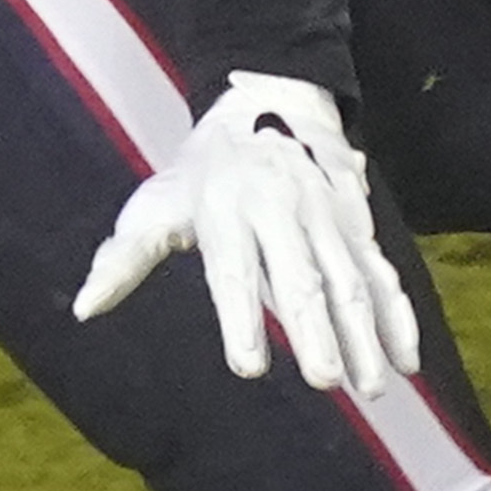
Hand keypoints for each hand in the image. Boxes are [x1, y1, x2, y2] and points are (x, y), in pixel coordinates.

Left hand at [72, 70, 426, 396]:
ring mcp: (325, 216)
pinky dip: (398, 316)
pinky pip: (382, 272)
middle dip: (317, 332)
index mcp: (226, 211)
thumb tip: (84, 308)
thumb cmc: (200, 172)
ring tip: (372, 386)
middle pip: (302, 280)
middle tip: (326, 381)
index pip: (234, 273)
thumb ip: (123, 260)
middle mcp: (281, 211)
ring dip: (364, 334)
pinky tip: (406, 361)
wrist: (267, 104)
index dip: (242, 320)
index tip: (249, 367)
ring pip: (350, 280)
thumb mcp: (155, 205)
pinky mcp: (357, 223)